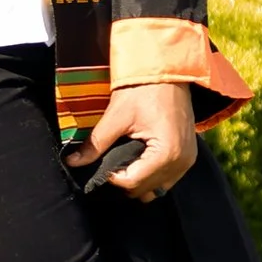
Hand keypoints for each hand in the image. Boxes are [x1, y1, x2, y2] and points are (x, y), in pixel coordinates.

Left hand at [65, 76, 195, 202]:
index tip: (100, 164)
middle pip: (145, 190)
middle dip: (123, 180)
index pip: (132, 182)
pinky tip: (138, 159)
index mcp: (166, 153)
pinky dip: (151, 174)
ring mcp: (187, 160)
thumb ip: (95, 143)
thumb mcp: (117, 116)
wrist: (168, 71)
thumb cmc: (145, 88)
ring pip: (157, 188)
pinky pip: (167, 178)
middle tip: (109, 162)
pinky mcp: (188, 156)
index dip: (111, 177)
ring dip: (138, 180)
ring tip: (123, 161)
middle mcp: (181, 162)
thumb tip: (72, 161)